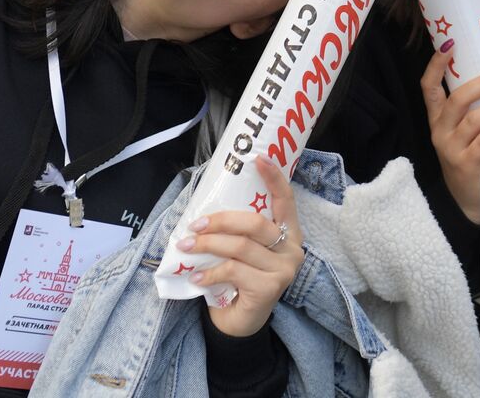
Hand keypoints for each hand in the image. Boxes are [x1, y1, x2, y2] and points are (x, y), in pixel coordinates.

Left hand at [179, 156, 304, 337]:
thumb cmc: (238, 280)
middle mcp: (292, 249)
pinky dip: (210, 272)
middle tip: (194, 225)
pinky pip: (233, 270)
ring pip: (240, 247)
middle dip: (220, 221)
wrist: (240, 323)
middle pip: (254, 224)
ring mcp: (284, 270)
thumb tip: (205, 208)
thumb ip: (237, 231)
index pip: (286, 200)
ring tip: (186, 247)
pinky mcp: (270, 288)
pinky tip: (196, 276)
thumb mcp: (241, 251)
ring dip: (207, 246)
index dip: (274, 177)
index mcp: (289, 233)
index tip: (257, 158)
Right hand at [421, 41, 479, 224]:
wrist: (473, 203)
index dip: (436, 65)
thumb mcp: (472, 133)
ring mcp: (450, 149)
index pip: (428, 88)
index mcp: (438, 120)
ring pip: (474, 119)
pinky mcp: (465, 165)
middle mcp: (440, 132)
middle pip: (456, 98)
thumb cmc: (477, 160)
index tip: (450, 44)